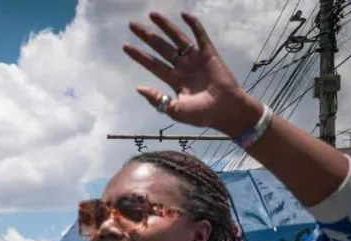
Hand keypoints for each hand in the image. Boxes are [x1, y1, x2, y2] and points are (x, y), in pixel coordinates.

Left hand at [123, 12, 260, 134]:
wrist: (225, 111)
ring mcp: (196, 59)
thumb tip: (139, 88)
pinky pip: (200, 36)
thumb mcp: (175, 110)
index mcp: (174, 80)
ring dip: (165, 26)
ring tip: (152, 14)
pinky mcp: (209, 53)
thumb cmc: (202, 114)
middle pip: (161, 48)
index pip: (153, 64)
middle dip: (147, 36)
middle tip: (132, 25)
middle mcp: (183, 67)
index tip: (125, 46)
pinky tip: (183, 15)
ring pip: (177, 39)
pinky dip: (193, 25)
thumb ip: (157, 99)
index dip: (139, 55)